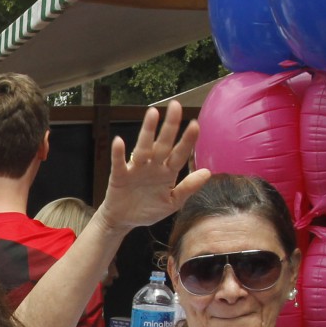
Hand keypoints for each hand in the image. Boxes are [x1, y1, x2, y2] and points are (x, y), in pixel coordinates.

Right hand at [95, 101, 210, 232]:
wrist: (124, 221)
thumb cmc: (149, 210)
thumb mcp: (172, 202)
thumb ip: (188, 188)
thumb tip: (207, 172)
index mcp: (167, 172)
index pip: (180, 153)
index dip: (187, 140)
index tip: (195, 124)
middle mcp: (153, 166)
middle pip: (163, 144)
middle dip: (169, 126)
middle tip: (175, 106)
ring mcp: (136, 169)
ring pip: (143, 148)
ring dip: (147, 131)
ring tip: (152, 113)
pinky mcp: (119, 175)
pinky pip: (119, 162)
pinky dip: (118, 153)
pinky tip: (119, 142)